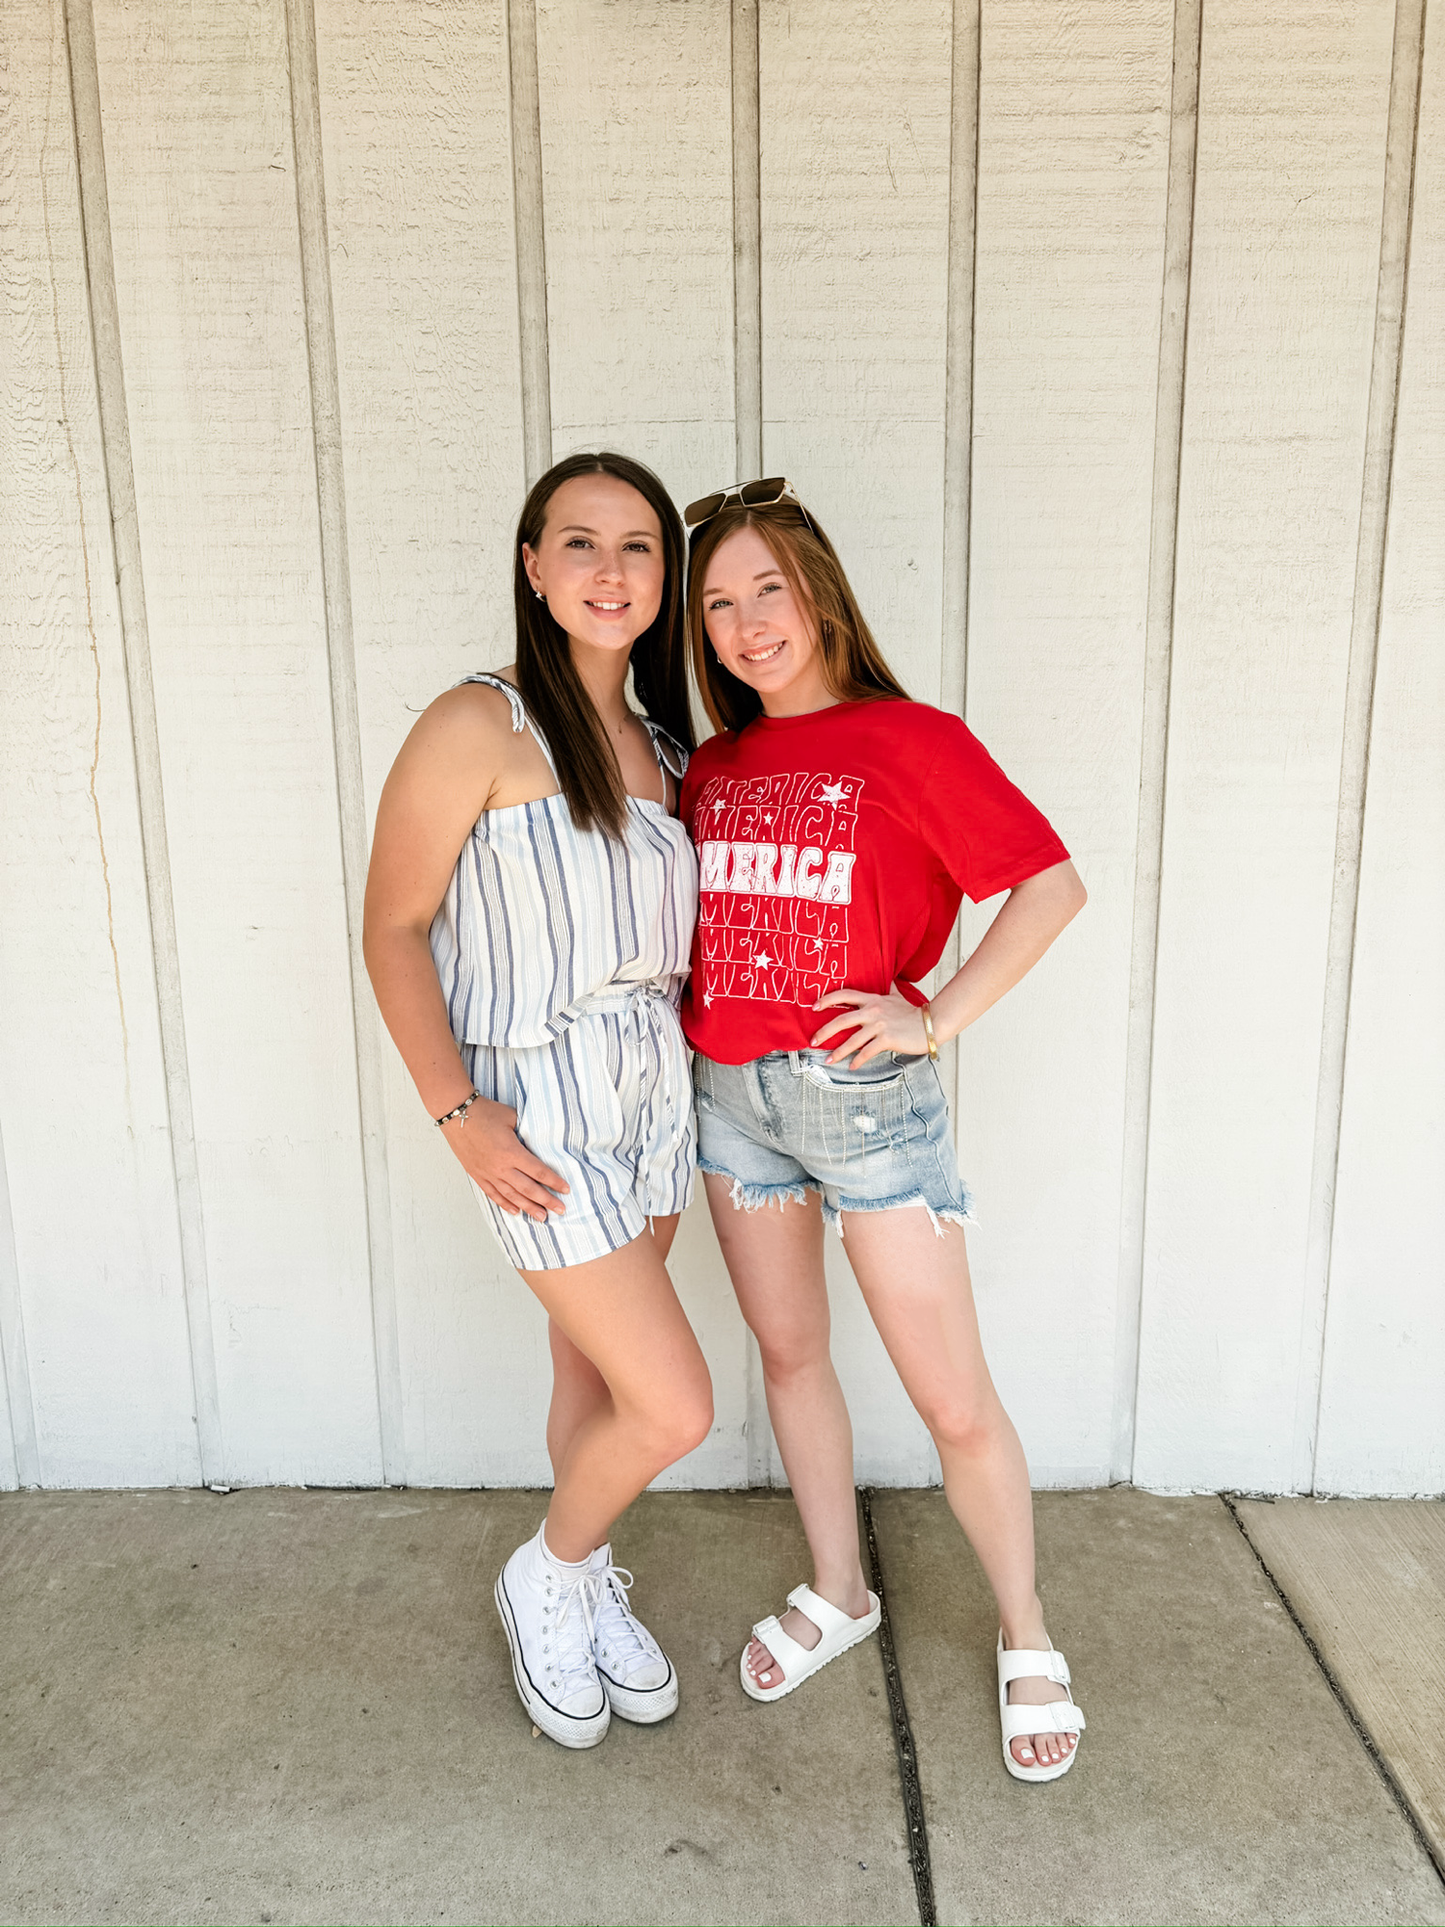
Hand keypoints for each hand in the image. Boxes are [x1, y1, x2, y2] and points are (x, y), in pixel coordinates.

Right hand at [440, 1097, 568, 1219]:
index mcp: (512, 1152)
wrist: (456, 1114)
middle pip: (528, 1189)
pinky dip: (505, 1204)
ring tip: (542, 1217)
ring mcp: (488, 1173)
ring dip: (528, 1208)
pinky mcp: (477, 1175)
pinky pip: (494, 1194)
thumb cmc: (485, 1112)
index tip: (566, 1190)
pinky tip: (515, 1211)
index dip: (554, 1182)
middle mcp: (501, 1167)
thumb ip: (526, 1131)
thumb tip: (537, 1138)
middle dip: (546, 1201)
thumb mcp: (512, 1117)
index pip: (539, 1171)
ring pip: (512, 1196)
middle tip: (561, 1210)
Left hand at [811, 986, 929, 1066]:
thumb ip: (889, 989)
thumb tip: (889, 979)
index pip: (845, 994)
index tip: (814, 1007)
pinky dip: (858, 1061)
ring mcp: (879, 1025)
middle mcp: (873, 1011)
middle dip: (824, 1031)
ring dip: (838, 1052)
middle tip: (813, 1040)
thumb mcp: (897, 996)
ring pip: (852, 1040)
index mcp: (872, 999)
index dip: (827, 999)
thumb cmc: (912, 1013)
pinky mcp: (887, 1039)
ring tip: (828, 1060)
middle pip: (842, 1019)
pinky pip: (867, 1052)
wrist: (930, 1023)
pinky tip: (851, 1067)